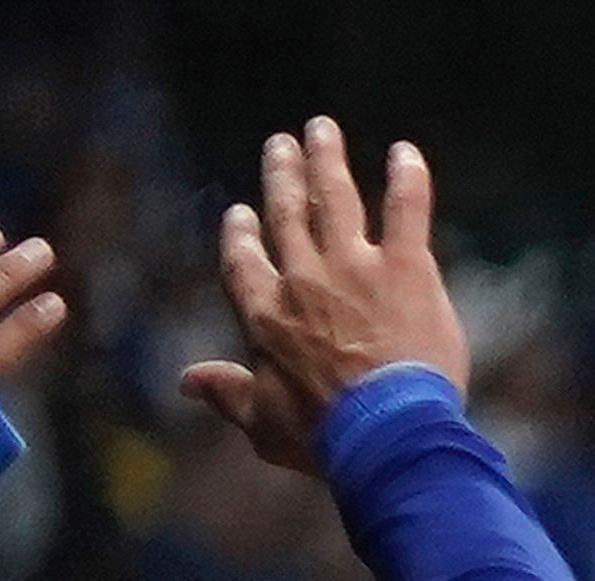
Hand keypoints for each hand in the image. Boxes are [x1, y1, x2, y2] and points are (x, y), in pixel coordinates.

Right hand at [180, 120, 470, 476]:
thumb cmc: (324, 437)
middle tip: (280, 144)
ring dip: (327, 159)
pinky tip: (407, 152)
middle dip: (282, 175)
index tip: (242, 214)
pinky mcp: (406, 269)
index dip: (241, 236)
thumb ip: (227, 393)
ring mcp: (354, 267)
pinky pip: (406, 210)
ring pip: (334, 197)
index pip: (244, 262)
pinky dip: (408, 179)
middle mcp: (303, 279)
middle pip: (286, 214)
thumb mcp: (263, 423)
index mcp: (265, 315)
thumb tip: (187, 381)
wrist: (387, 434)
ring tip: (322, 129)